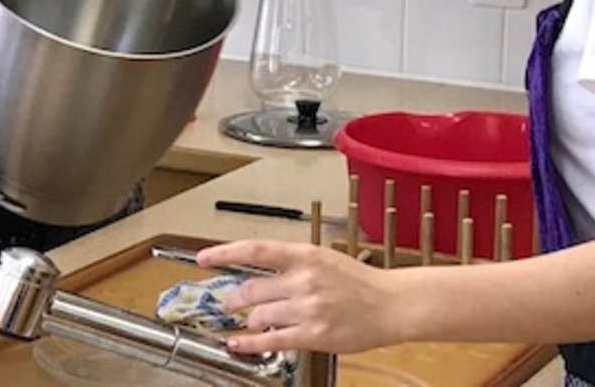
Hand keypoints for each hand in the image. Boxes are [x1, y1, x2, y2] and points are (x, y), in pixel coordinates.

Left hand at [196, 240, 399, 354]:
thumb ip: (291, 264)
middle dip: (234, 298)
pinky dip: (249, 343)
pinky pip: (271, 340)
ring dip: (248, 320)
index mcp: (305, 255)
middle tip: (228, 302)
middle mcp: (303, 280)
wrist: (391, 304)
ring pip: (259, 315)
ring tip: (247, 322)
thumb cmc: (359, 282)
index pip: (255, 250)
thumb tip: (258, 271)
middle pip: (251, 288)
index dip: (224, 253)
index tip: (204, 258)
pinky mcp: (312, 334)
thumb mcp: (323, 259)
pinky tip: (239, 343)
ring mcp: (307, 308)